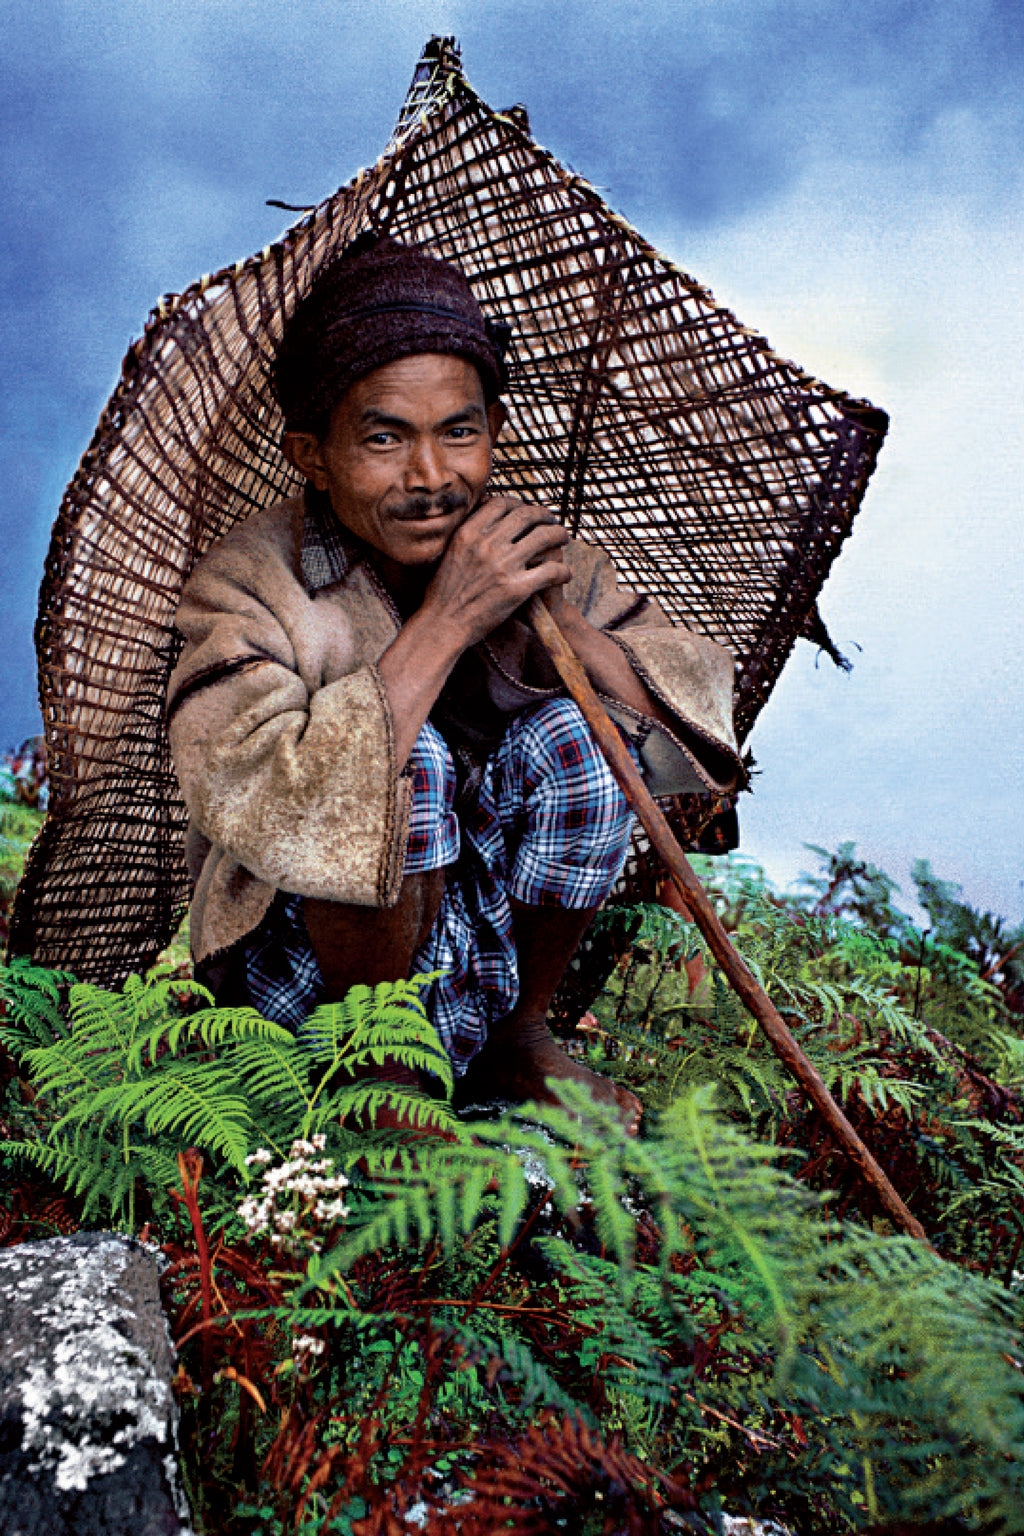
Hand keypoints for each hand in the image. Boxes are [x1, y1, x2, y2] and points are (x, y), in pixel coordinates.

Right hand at [420, 495, 570, 650]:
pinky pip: (551, 571)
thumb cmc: (443, 592)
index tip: (527, 512)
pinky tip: (565, 574)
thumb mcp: (449, 552)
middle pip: (527, 516)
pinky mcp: (516, 589)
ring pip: (544, 538)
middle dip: (544, 516)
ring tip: (563, 540)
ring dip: (559, 536)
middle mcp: (487, 544)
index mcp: (469, 532)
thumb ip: (467, 533)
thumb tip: (483, 515)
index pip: (502, 504)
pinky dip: (563, 570)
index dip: (520, 504)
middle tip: (552, 522)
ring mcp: (503, 566)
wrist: (442, 624)